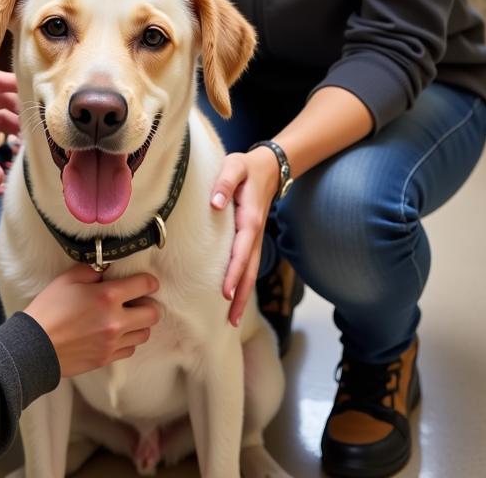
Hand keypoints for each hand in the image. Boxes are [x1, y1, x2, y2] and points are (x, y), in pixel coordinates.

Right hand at [24, 265, 160, 377]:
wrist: (34, 347)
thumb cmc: (48, 309)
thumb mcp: (67, 279)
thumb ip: (91, 271)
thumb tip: (107, 269)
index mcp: (107, 297)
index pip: (144, 285)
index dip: (149, 281)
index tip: (147, 282)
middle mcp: (116, 321)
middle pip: (153, 314)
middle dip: (149, 304)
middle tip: (137, 301)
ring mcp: (112, 342)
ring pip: (144, 334)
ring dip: (139, 324)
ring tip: (127, 318)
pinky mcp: (106, 359)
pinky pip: (130, 349)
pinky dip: (128, 341)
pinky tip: (116, 334)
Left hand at [210, 147, 279, 325]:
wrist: (269, 167)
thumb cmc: (246, 168)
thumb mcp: (234, 167)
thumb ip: (224, 183)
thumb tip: (217, 204)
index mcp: (249, 218)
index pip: (242, 251)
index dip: (235, 272)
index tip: (226, 292)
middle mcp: (256, 232)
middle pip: (250, 269)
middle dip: (242, 294)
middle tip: (230, 319)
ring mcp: (257, 237)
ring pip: (252, 270)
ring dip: (244, 294)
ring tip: (232, 319)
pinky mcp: (253, 238)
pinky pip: (250, 264)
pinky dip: (245, 282)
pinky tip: (236, 296)